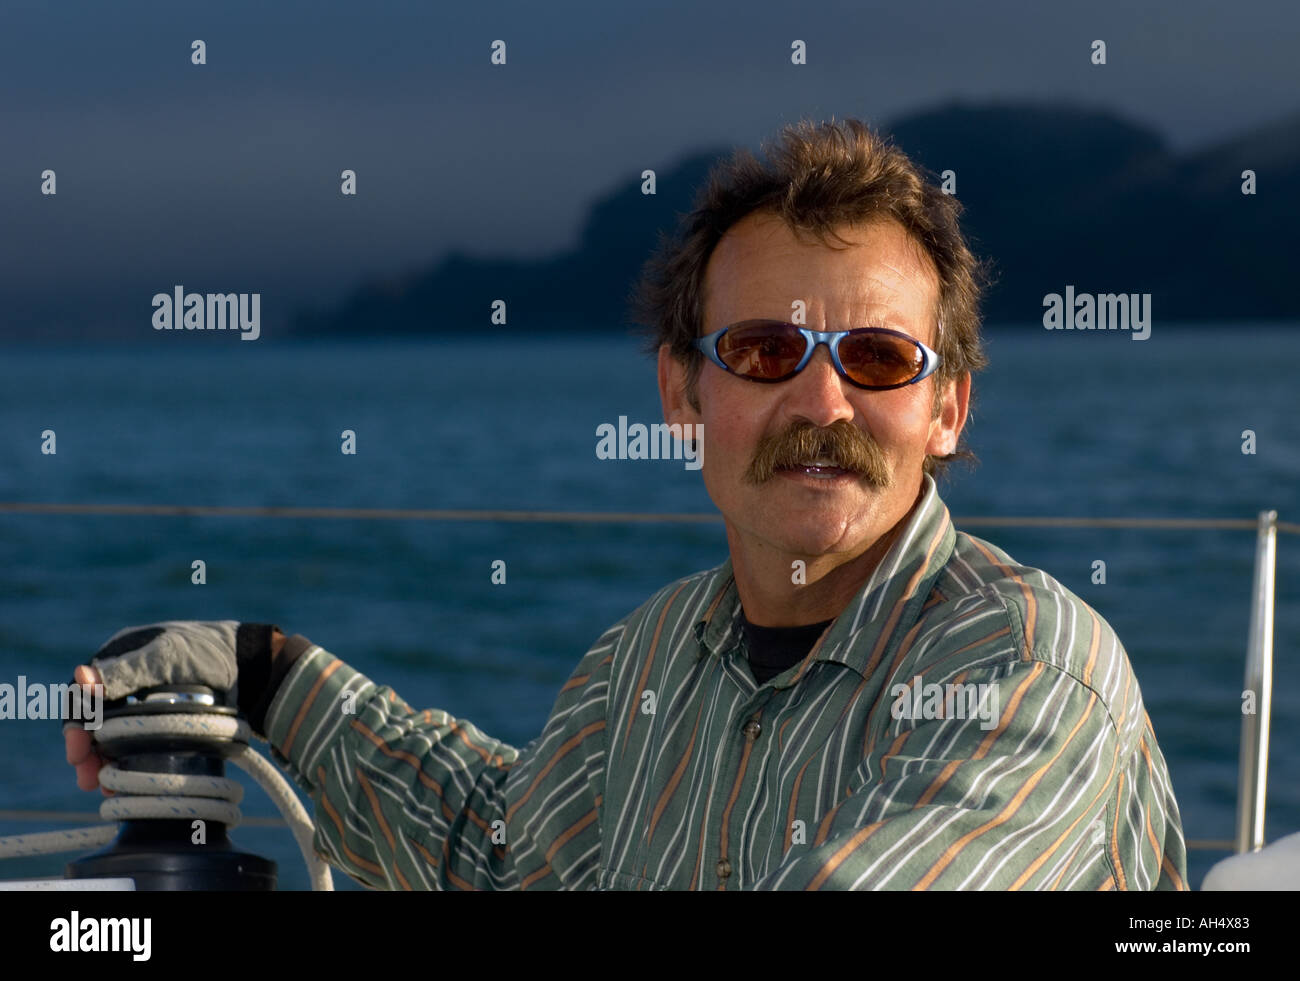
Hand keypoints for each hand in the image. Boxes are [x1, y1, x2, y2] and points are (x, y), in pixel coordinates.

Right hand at [65, 622, 284, 792]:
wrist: (254, 667)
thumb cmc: (211, 653)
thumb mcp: (168, 658)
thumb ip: (127, 670)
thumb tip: (81, 678)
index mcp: (122, 656)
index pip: (83, 694)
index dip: (75, 725)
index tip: (77, 754)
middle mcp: (129, 679)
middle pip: (95, 719)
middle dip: (88, 751)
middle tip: (88, 779)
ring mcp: (147, 700)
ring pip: (114, 736)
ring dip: (105, 761)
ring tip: (104, 787)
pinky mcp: (165, 719)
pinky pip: (138, 744)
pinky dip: (129, 761)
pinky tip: (126, 780)